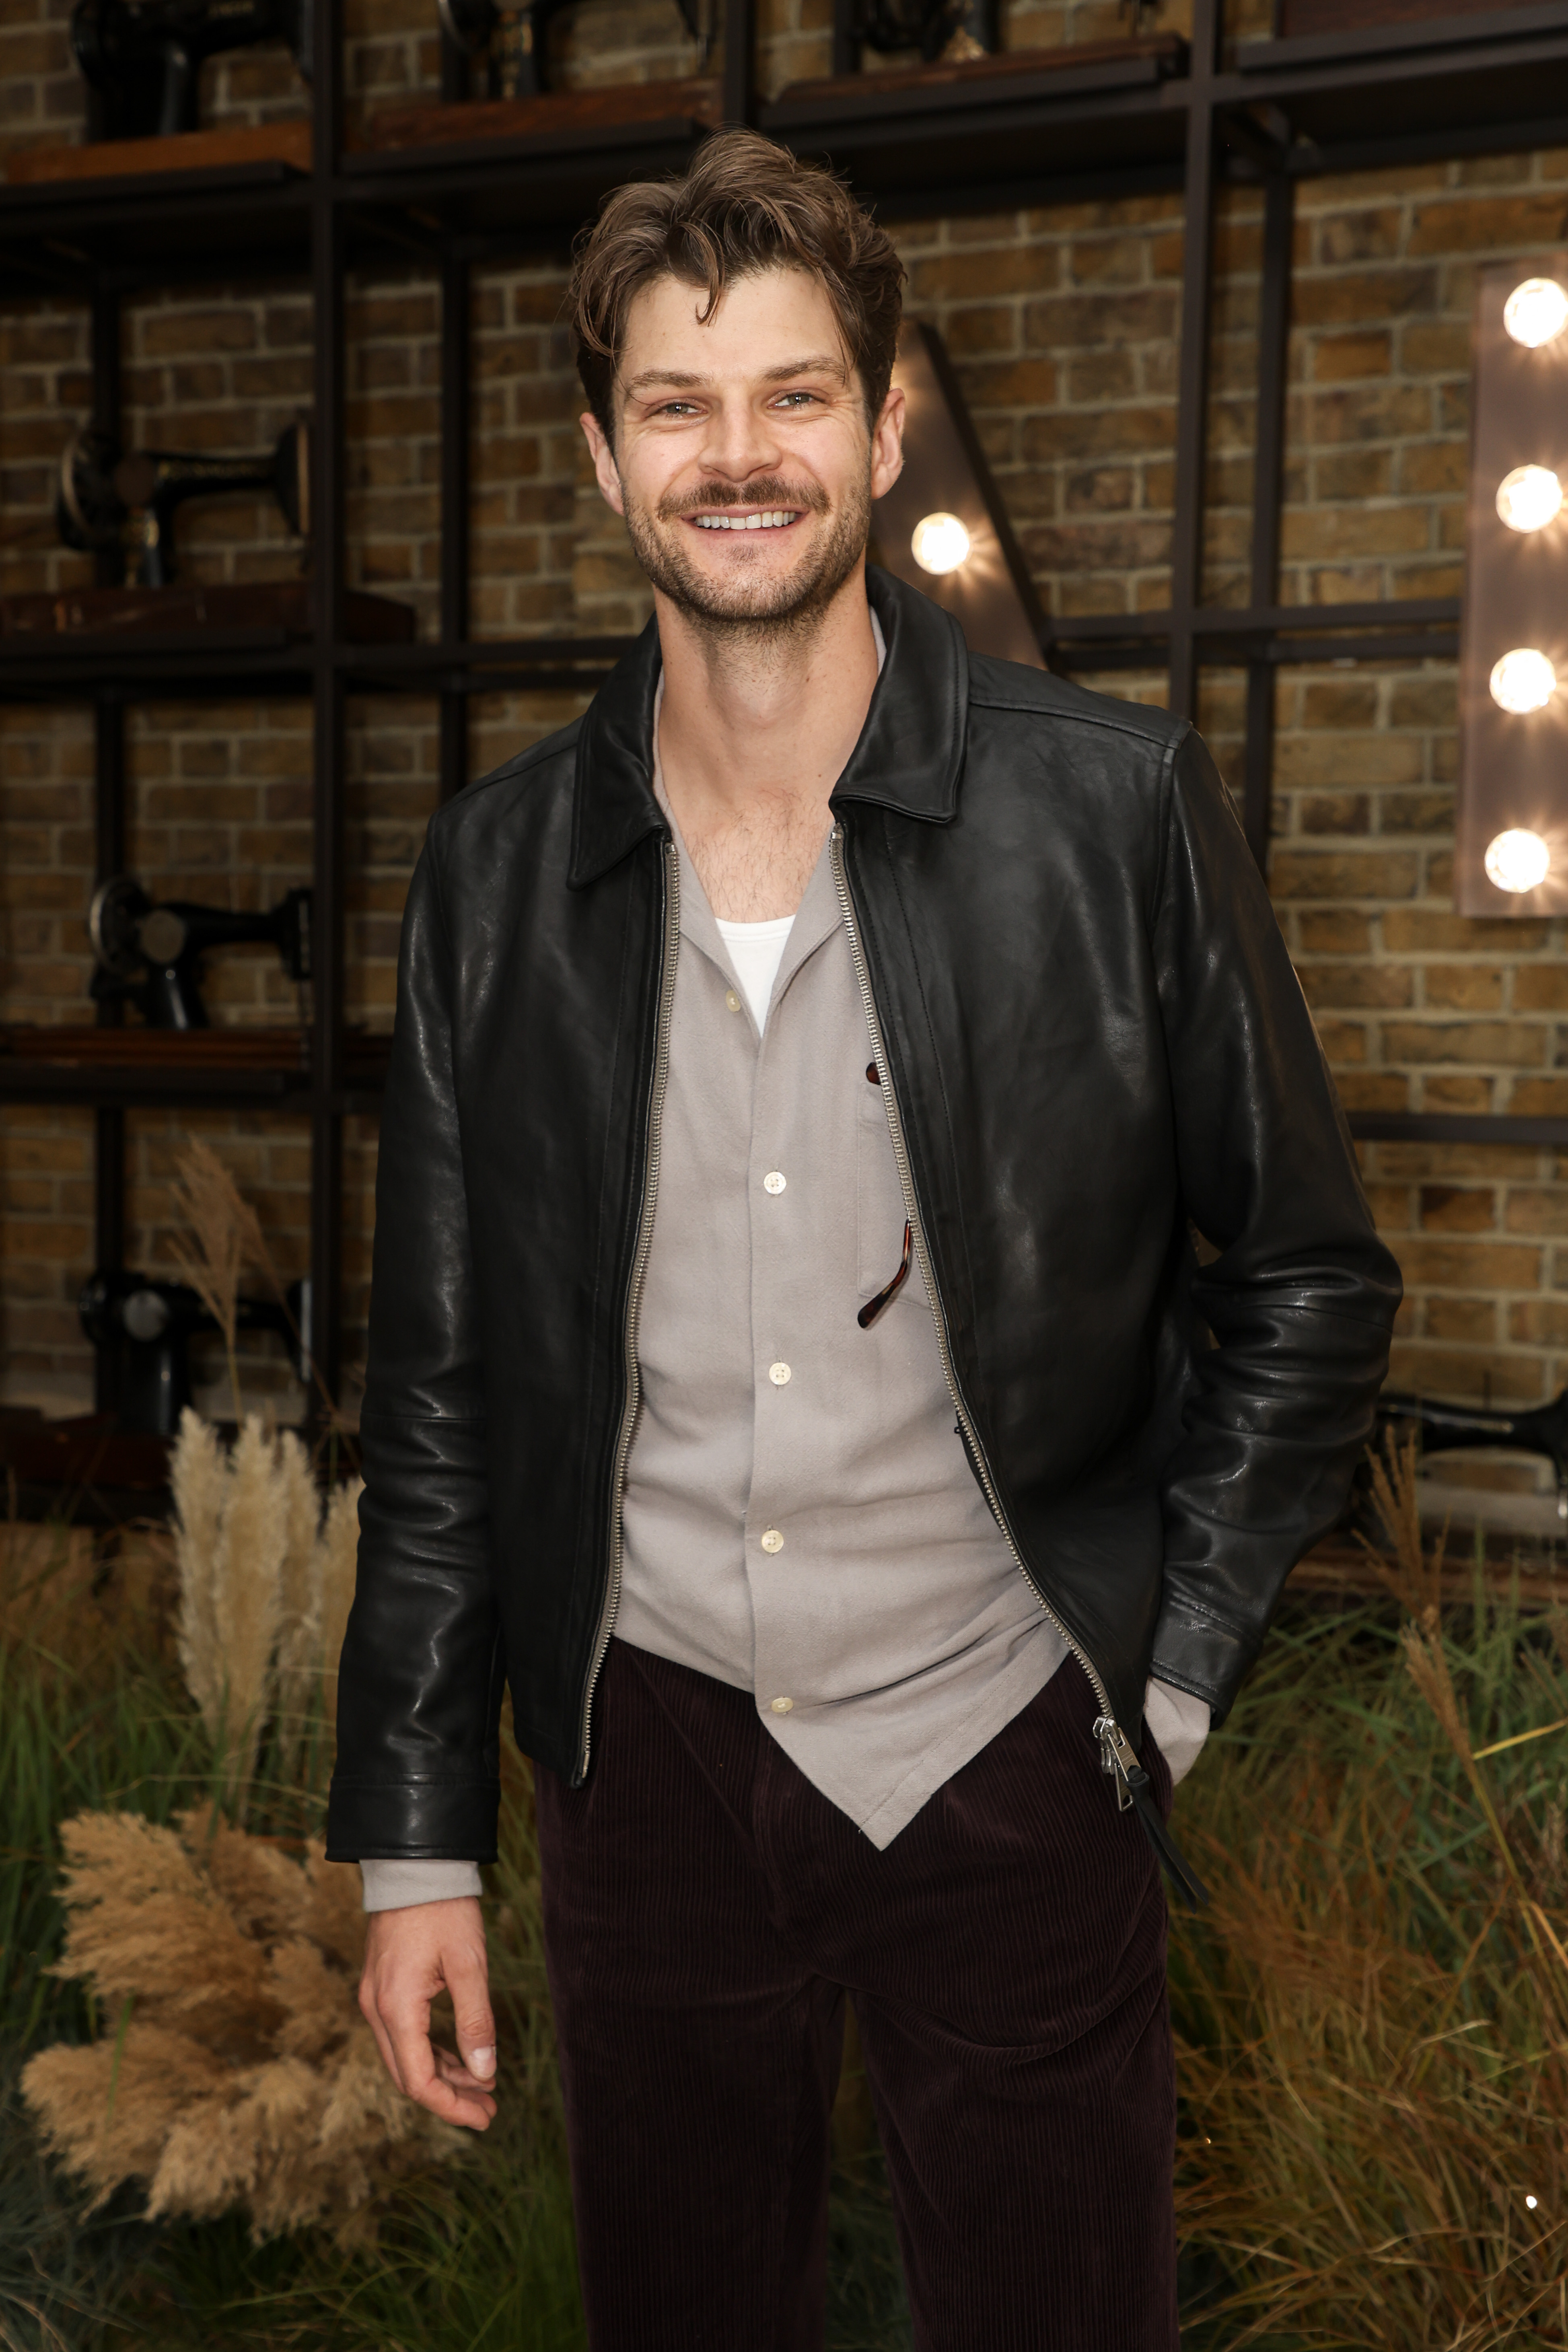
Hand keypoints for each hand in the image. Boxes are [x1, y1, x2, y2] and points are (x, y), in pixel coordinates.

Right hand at [358, 1895, 497, 2130]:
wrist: (414, 1863)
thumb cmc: (444, 1909)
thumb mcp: (469, 1964)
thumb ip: (475, 2021)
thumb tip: (485, 2073)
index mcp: (396, 2008)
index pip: (418, 2081)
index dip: (451, 2107)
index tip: (485, 2116)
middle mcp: (376, 2008)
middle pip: (407, 2075)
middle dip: (448, 2098)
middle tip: (489, 2109)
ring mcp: (375, 1997)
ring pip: (404, 2056)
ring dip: (441, 2076)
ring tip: (482, 2088)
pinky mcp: (382, 1985)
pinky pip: (402, 2034)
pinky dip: (430, 2051)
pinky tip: (459, 2057)